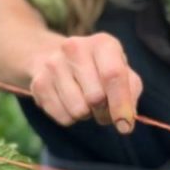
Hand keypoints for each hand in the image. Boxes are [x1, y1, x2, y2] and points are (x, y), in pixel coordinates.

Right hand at [28, 33, 142, 131]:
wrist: (60, 59)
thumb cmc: (101, 69)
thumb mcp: (123, 73)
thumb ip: (130, 93)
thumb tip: (125, 122)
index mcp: (102, 43)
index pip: (113, 75)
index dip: (121, 104)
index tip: (125, 126)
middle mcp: (75, 48)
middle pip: (95, 97)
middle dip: (104, 111)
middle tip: (103, 106)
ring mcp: (53, 64)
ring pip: (78, 110)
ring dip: (87, 114)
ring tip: (86, 101)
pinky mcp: (38, 83)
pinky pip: (63, 117)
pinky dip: (71, 117)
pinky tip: (70, 102)